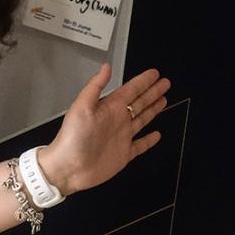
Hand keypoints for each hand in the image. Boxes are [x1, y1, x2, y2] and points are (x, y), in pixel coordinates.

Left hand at [38, 64, 168, 195]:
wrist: (68, 168)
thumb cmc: (72, 137)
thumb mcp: (82, 107)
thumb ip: (95, 86)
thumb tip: (106, 67)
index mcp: (109, 108)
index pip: (130, 90)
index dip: (143, 81)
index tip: (155, 73)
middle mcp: (117, 120)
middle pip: (139, 102)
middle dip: (153, 92)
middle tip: (165, 82)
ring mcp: (121, 137)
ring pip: (142, 119)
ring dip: (153, 109)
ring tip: (164, 99)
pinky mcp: (124, 154)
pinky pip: (141, 145)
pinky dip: (149, 140)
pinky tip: (157, 134)